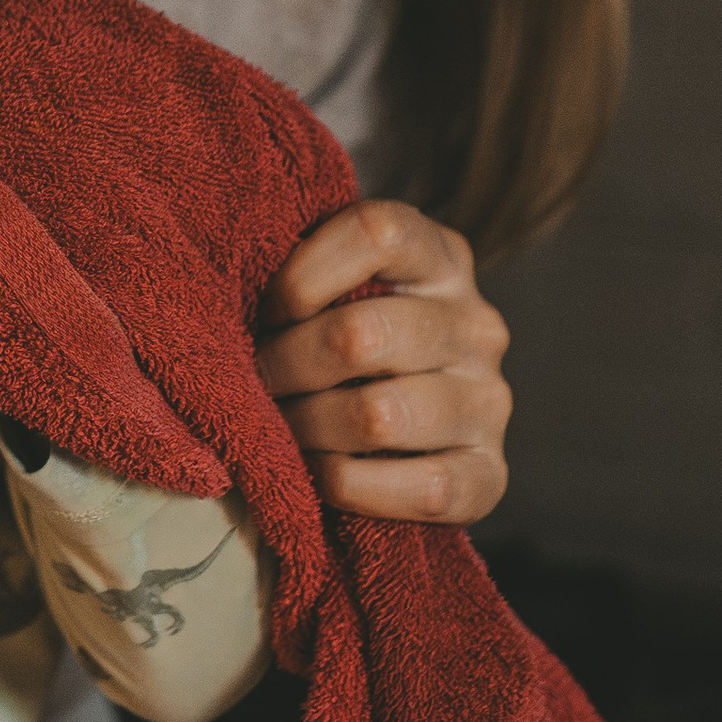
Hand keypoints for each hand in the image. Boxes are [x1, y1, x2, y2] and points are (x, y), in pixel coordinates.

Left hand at [255, 199, 510, 526]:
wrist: (396, 439)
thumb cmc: (339, 347)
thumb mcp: (331, 291)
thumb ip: (302, 275)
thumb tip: (231, 297)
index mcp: (439, 258)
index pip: (378, 233)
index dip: (303, 274)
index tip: (268, 311)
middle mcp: (477, 324)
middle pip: (362, 335)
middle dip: (286, 366)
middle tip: (258, 382)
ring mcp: (489, 401)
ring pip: (381, 414)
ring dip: (309, 429)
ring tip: (284, 428)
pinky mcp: (490, 474)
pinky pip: (422, 488)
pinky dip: (350, 484)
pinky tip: (320, 473)